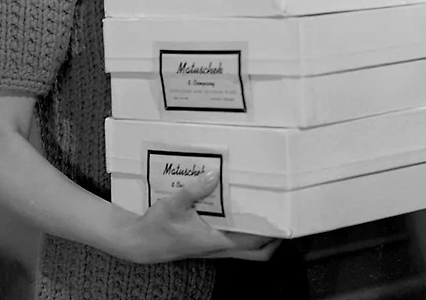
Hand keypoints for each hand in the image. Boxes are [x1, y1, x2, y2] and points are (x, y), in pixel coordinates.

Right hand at [123, 170, 277, 263]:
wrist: (139, 243)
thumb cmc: (156, 228)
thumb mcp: (172, 205)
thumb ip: (193, 190)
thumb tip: (213, 175)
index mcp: (216, 241)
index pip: (253, 243)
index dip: (272, 234)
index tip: (285, 219)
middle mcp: (219, 247)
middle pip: (257, 251)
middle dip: (273, 237)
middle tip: (283, 216)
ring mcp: (215, 246)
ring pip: (247, 247)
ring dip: (258, 232)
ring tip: (267, 209)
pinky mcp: (208, 242)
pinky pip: (234, 239)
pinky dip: (242, 229)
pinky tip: (240, 209)